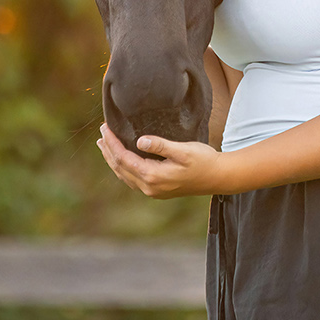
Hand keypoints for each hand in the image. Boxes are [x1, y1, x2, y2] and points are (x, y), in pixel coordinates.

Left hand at [96, 122, 225, 198]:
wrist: (218, 177)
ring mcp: (153, 191)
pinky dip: (123, 167)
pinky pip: (133, 179)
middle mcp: (149, 187)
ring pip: (125, 175)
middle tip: (101, 133)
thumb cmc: (203, 160)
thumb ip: (160, 145)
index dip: (112, 143)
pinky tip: (122, 160)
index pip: (124, 158)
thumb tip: (139, 141)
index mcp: (153, 176)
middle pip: (120, 168)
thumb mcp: (183, 150)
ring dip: (113, 160)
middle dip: (109, 150)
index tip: (105, 128)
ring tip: (104, 146)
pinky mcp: (158, 191)